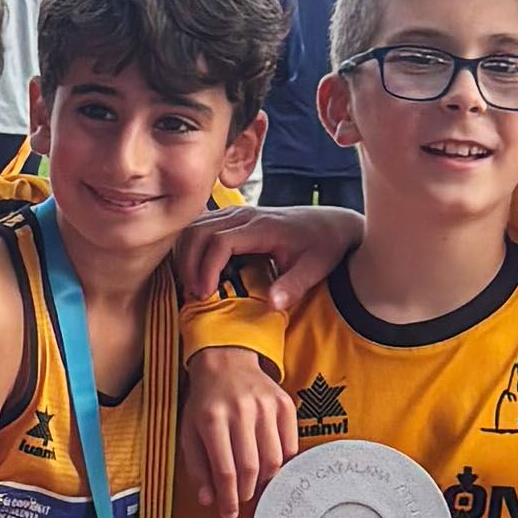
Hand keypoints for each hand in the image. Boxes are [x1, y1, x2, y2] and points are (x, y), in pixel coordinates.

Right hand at [175, 201, 357, 307]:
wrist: (331, 224)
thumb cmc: (323, 247)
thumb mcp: (315, 269)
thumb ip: (293, 287)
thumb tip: (271, 305)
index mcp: (262, 227)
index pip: (220, 241)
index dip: (207, 268)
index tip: (206, 295)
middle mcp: (245, 214)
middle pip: (199, 231)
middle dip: (189, 263)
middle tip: (194, 294)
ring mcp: (237, 212)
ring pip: (195, 226)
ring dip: (186, 254)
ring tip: (193, 285)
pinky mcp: (233, 216)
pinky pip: (201, 225)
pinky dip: (191, 246)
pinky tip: (196, 269)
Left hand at [180, 356, 297, 517]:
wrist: (226, 362)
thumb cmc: (205, 402)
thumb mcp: (190, 432)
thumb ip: (197, 467)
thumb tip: (209, 500)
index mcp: (212, 419)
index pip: (225, 470)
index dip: (228, 498)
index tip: (228, 513)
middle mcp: (241, 411)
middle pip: (251, 468)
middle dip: (245, 492)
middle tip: (240, 499)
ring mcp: (266, 406)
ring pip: (274, 460)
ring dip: (263, 479)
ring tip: (252, 479)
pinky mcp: (285, 404)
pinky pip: (290, 445)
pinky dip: (281, 461)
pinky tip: (267, 460)